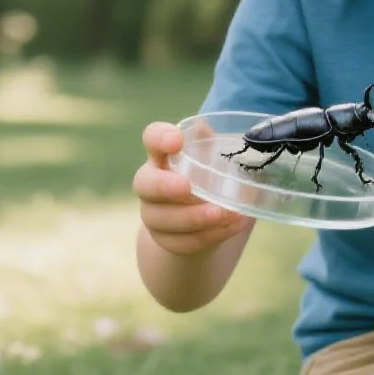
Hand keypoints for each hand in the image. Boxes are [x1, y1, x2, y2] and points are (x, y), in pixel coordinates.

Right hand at [135, 122, 253, 256]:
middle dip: (164, 186)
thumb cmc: (211, 180)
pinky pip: (181, 242)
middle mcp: (151, 183)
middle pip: (144, 183)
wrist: (206, 222)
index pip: (152, 138)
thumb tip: (221, 132)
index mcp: (164, 155)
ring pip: (161, 219)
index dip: (159, 138)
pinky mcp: (165, 240)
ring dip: (193, 217)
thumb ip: (218, 147)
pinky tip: (230, 227)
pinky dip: (207, 236)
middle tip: (187, 187)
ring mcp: (154, 213)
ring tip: (223, 213)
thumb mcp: (219, 161)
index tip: (176, 141)